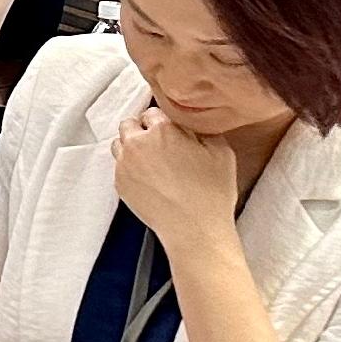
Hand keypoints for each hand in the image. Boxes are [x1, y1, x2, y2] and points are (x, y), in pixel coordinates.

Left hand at [110, 103, 242, 251]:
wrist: (194, 229)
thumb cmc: (211, 193)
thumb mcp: (221, 152)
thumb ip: (203, 130)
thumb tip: (192, 124)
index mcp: (163, 130)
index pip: (153, 112)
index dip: (163, 121)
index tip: (169, 131)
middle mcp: (138, 143)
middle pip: (130, 124)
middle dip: (142, 130)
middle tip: (158, 144)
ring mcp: (125, 163)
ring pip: (119, 143)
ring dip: (131, 146)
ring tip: (151, 161)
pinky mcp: (119, 182)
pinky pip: (118, 166)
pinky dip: (129, 167)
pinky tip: (148, 178)